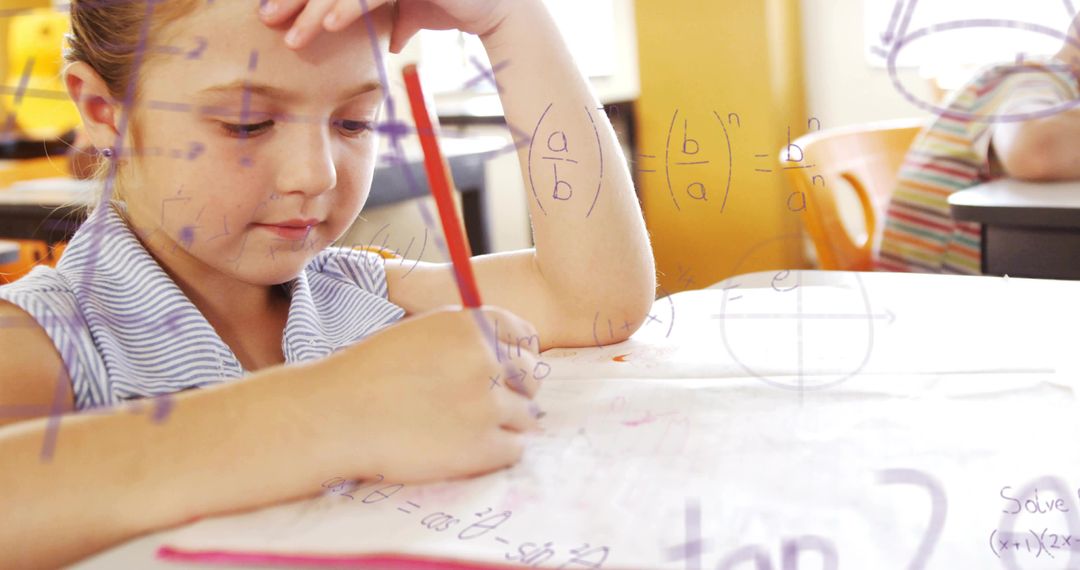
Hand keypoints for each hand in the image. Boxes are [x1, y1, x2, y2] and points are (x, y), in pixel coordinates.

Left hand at [259, 0, 514, 52]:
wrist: (502, 12)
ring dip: (316, 9)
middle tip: (268, 20)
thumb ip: (396, 16)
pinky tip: (327, 26)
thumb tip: (392, 42)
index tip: (274, 14)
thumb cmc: (458, 6)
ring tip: (295, 37)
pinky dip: (348, 7)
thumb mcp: (416, 9)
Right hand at [316, 305, 542, 482]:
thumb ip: (463, 340)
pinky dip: (496, 452)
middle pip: (531, 376)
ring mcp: (488, 405)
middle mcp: (486, 360)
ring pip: (525, 416)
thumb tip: (503, 357)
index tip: (505, 370)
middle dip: (514, 390)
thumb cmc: (366, 376)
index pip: (523, 336)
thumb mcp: (419, 335)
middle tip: (485, 405)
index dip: (516, 355)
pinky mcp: (483, 447)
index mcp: (470, 326)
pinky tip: (464, 449)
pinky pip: (514, 449)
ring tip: (466, 429)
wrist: (335, 416)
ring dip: (503, 424)